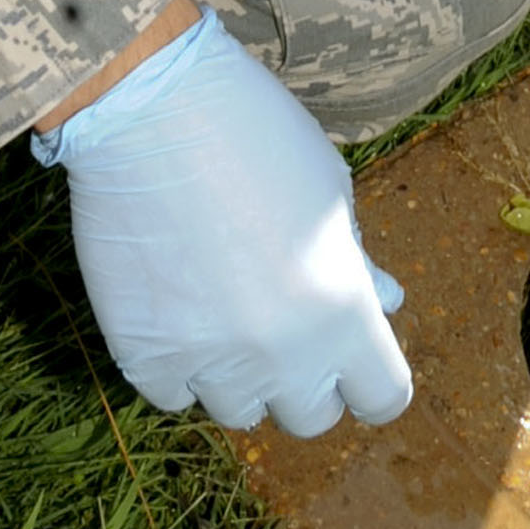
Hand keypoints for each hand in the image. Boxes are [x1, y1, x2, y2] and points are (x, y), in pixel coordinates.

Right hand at [32, 10, 411, 437]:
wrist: (150, 111)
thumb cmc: (255, 136)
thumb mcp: (329, 193)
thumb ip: (357, 263)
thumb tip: (386, 302)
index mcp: (343, 313)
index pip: (383, 398)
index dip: (372, 379)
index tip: (355, 357)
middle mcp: (282, 354)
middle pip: (311, 417)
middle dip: (307, 379)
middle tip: (284, 323)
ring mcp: (209, 362)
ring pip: (240, 411)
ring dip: (241, 375)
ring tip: (224, 305)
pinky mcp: (143, 357)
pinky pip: (173, 395)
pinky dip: (180, 366)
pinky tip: (178, 307)